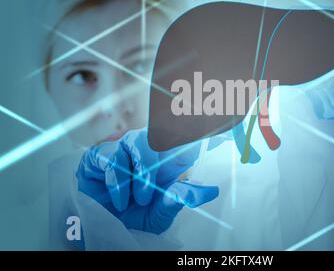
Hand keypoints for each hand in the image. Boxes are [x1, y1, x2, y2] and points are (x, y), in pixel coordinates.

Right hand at [76, 128, 218, 233]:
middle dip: (167, 153)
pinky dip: (118, 181)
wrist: (103, 227)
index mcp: (167, 159)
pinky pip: (113, 157)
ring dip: (142, 172)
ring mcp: (124, 148)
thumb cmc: (135, 216)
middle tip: (165, 182)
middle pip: (162, 131)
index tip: (212, 129)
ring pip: (138, 141)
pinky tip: (121, 200)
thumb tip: (211, 190)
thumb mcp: (162, 210)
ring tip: (141, 199)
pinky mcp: (100, 154)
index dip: (196, 128)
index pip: (184, 135)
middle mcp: (147, 148)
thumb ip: (182, 197)